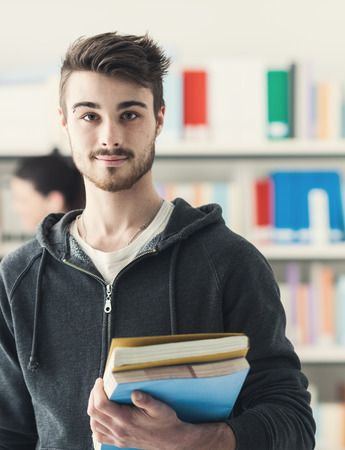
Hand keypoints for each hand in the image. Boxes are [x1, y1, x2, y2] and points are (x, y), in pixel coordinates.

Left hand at [87, 378, 235, 449]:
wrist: (172, 441)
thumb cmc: (167, 422)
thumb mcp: (160, 408)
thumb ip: (147, 400)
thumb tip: (134, 392)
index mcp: (126, 420)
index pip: (101, 405)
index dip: (97, 391)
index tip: (100, 380)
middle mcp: (119, 430)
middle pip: (94, 414)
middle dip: (93, 396)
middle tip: (98, 386)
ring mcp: (118, 438)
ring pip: (94, 425)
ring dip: (93, 410)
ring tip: (98, 397)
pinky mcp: (120, 442)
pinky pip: (100, 435)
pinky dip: (96, 424)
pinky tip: (102, 415)